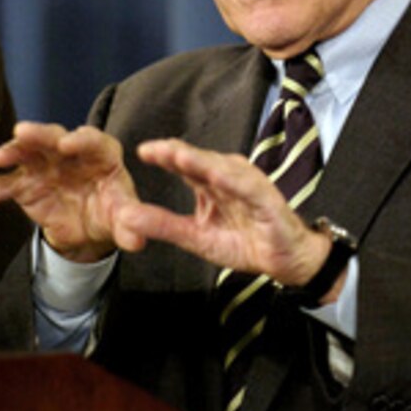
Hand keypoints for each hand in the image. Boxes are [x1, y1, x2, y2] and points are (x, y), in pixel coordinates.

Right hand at [0, 122, 138, 261]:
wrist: (90, 228)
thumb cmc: (111, 211)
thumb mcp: (123, 217)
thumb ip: (130, 224)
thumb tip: (138, 239)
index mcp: (102, 154)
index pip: (93, 141)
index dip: (81, 140)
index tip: (69, 144)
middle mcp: (71, 152)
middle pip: (55, 137)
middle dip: (40, 134)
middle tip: (24, 132)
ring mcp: (45, 165)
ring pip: (27, 152)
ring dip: (13, 151)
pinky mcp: (25, 183)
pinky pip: (4, 186)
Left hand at [116, 138, 330, 285]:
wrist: (286, 261)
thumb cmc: (245, 243)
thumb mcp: (197, 238)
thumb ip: (164, 225)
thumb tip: (125, 217)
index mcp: (210, 183)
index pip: (184, 165)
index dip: (163, 156)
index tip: (141, 152)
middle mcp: (228, 177)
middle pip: (201, 161)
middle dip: (177, 153)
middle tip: (153, 149)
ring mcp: (249, 185)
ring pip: (223, 169)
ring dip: (203, 161)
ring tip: (179, 156)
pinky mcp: (267, 199)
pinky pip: (249, 188)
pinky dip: (234, 181)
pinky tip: (218, 176)